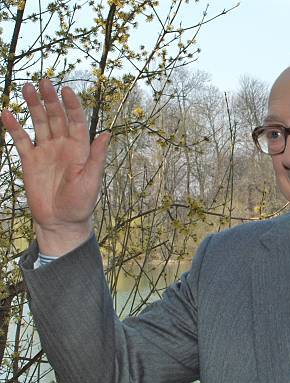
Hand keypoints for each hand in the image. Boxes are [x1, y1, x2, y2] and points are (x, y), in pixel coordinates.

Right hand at [1, 79, 109, 255]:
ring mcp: (46, 152)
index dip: (72, 105)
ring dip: (33, 106)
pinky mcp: (30, 161)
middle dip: (51, 100)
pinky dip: (14, 127)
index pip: (77, 121)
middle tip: (44, 81)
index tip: (66, 89)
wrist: (61, 221)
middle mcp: (63, 146)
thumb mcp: (91, 179)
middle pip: (56, 117)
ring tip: (26, 87)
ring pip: (39, 124)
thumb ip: (96, 156)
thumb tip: (108, 134)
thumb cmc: (81, 203)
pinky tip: (7, 113)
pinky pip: (21, 140)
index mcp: (80, 149)